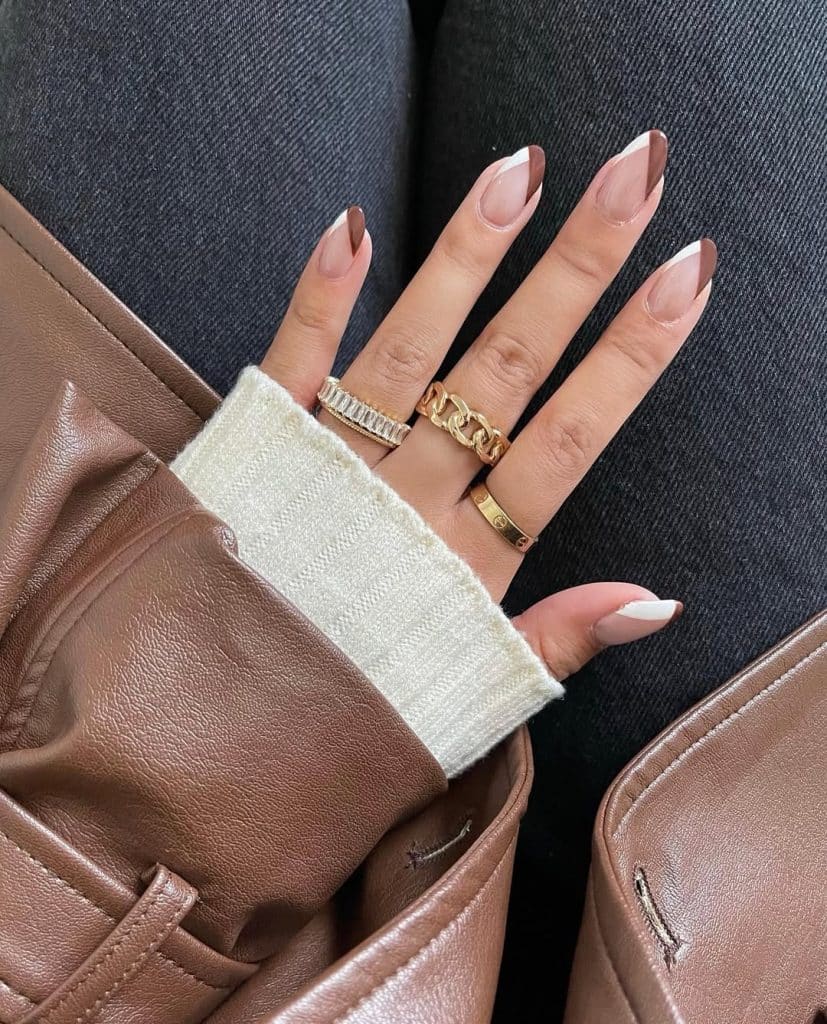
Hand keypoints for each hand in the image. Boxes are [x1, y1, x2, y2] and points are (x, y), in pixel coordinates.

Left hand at [259, 132, 714, 679]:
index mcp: (466, 563)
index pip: (570, 441)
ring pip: (409, 354)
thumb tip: (658, 599)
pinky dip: (321, 300)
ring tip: (518, 174)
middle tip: (634, 178)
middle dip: (576, 272)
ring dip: (465, 262)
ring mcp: (329, 476)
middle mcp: (405, 505)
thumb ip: (560, 640)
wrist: (210, 747)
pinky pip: (294, 369)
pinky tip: (352, 228)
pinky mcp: (255, 458)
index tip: (686, 277)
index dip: (632, 359)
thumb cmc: (351, 723)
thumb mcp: (472, 696)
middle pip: (504, 373)